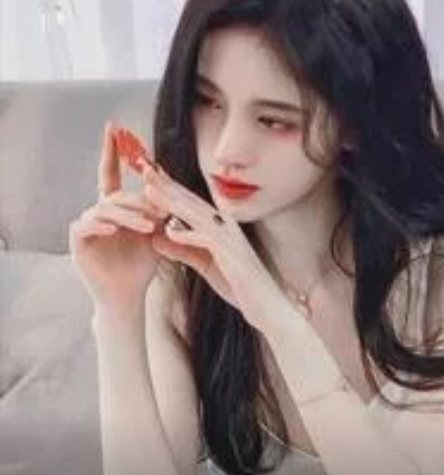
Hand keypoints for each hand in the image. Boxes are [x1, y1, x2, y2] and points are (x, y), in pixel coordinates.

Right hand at [68, 121, 169, 312]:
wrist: (129, 293)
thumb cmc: (144, 261)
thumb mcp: (158, 229)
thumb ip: (161, 205)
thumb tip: (169, 179)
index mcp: (116, 204)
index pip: (112, 171)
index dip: (113, 149)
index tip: (114, 126)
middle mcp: (98, 210)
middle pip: (117, 194)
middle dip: (139, 202)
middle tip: (161, 214)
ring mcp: (85, 224)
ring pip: (105, 209)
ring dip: (129, 216)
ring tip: (148, 228)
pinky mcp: (77, 240)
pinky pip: (85, 226)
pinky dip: (101, 226)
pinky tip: (112, 229)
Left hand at [141, 163, 290, 331]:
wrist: (267, 305)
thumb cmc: (239, 285)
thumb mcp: (204, 264)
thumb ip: (182, 250)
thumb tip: (156, 238)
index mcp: (221, 226)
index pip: (191, 202)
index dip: (170, 187)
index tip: (150, 176)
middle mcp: (226, 227)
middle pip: (191, 201)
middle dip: (167, 185)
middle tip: (145, 169)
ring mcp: (230, 239)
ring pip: (195, 215)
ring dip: (172, 202)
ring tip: (149, 191)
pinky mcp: (231, 255)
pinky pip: (206, 240)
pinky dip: (187, 233)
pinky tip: (169, 229)